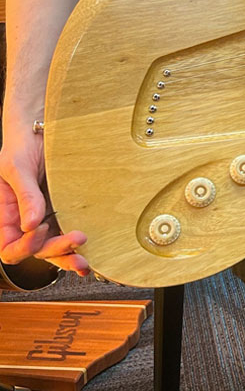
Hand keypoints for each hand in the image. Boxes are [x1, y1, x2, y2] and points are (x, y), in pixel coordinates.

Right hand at [0, 128, 89, 275]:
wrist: (41, 129)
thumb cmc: (21, 145)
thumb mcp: (16, 167)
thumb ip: (24, 195)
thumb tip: (30, 225)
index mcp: (7, 215)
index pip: (10, 246)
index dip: (25, 246)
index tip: (41, 228)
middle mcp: (26, 221)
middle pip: (36, 251)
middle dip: (56, 251)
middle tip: (78, 238)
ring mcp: (45, 218)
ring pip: (53, 248)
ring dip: (68, 256)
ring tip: (85, 261)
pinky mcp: (64, 211)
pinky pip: (67, 233)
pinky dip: (77, 247)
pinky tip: (90, 254)